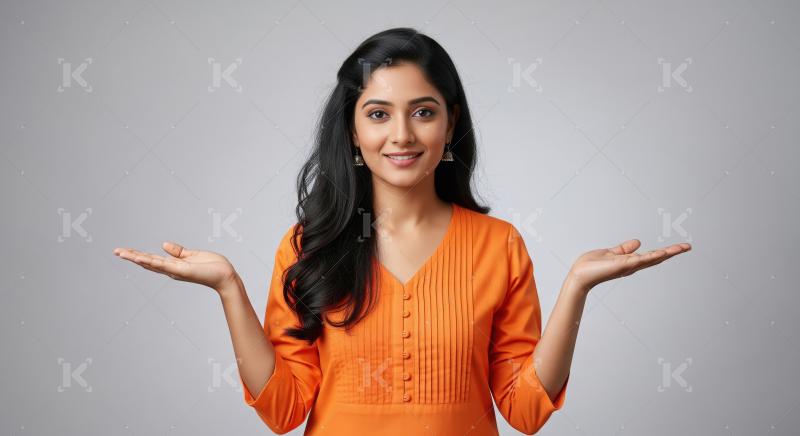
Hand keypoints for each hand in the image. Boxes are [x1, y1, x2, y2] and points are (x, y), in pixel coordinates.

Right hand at [113, 242, 238, 292]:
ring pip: (151, 263)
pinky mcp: (181, 270)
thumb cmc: (213, 267)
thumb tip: (163, 244)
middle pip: (147, 262)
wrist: (226, 276)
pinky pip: (162, 264)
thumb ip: (178, 251)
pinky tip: (138, 257)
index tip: (124, 250)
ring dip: (135, 258)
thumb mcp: (192, 255)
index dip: (138, 255)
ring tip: (121, 253)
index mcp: (174, 265)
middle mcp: (171, 270)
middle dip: (131, 256)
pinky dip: (150, 261)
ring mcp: (175, 270)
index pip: (152, 259)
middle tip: (115, 251)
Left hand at [566, 239, 691, 292]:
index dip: (664, 251)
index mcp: (630, 261)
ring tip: (683, 247)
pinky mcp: (624, 265)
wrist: (580, 275)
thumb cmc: (591, 266)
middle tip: (688, 246)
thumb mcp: (611, 253)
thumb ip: (624, 248)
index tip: (678, 247)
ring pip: (653, 258)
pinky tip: (664, 252)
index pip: (651, 256)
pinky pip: (641, 259)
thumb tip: (638, 242)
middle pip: (656, 258)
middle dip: (672, 252)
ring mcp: (629, 266)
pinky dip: (653, 256)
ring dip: (668, 253)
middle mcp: (632, 265)